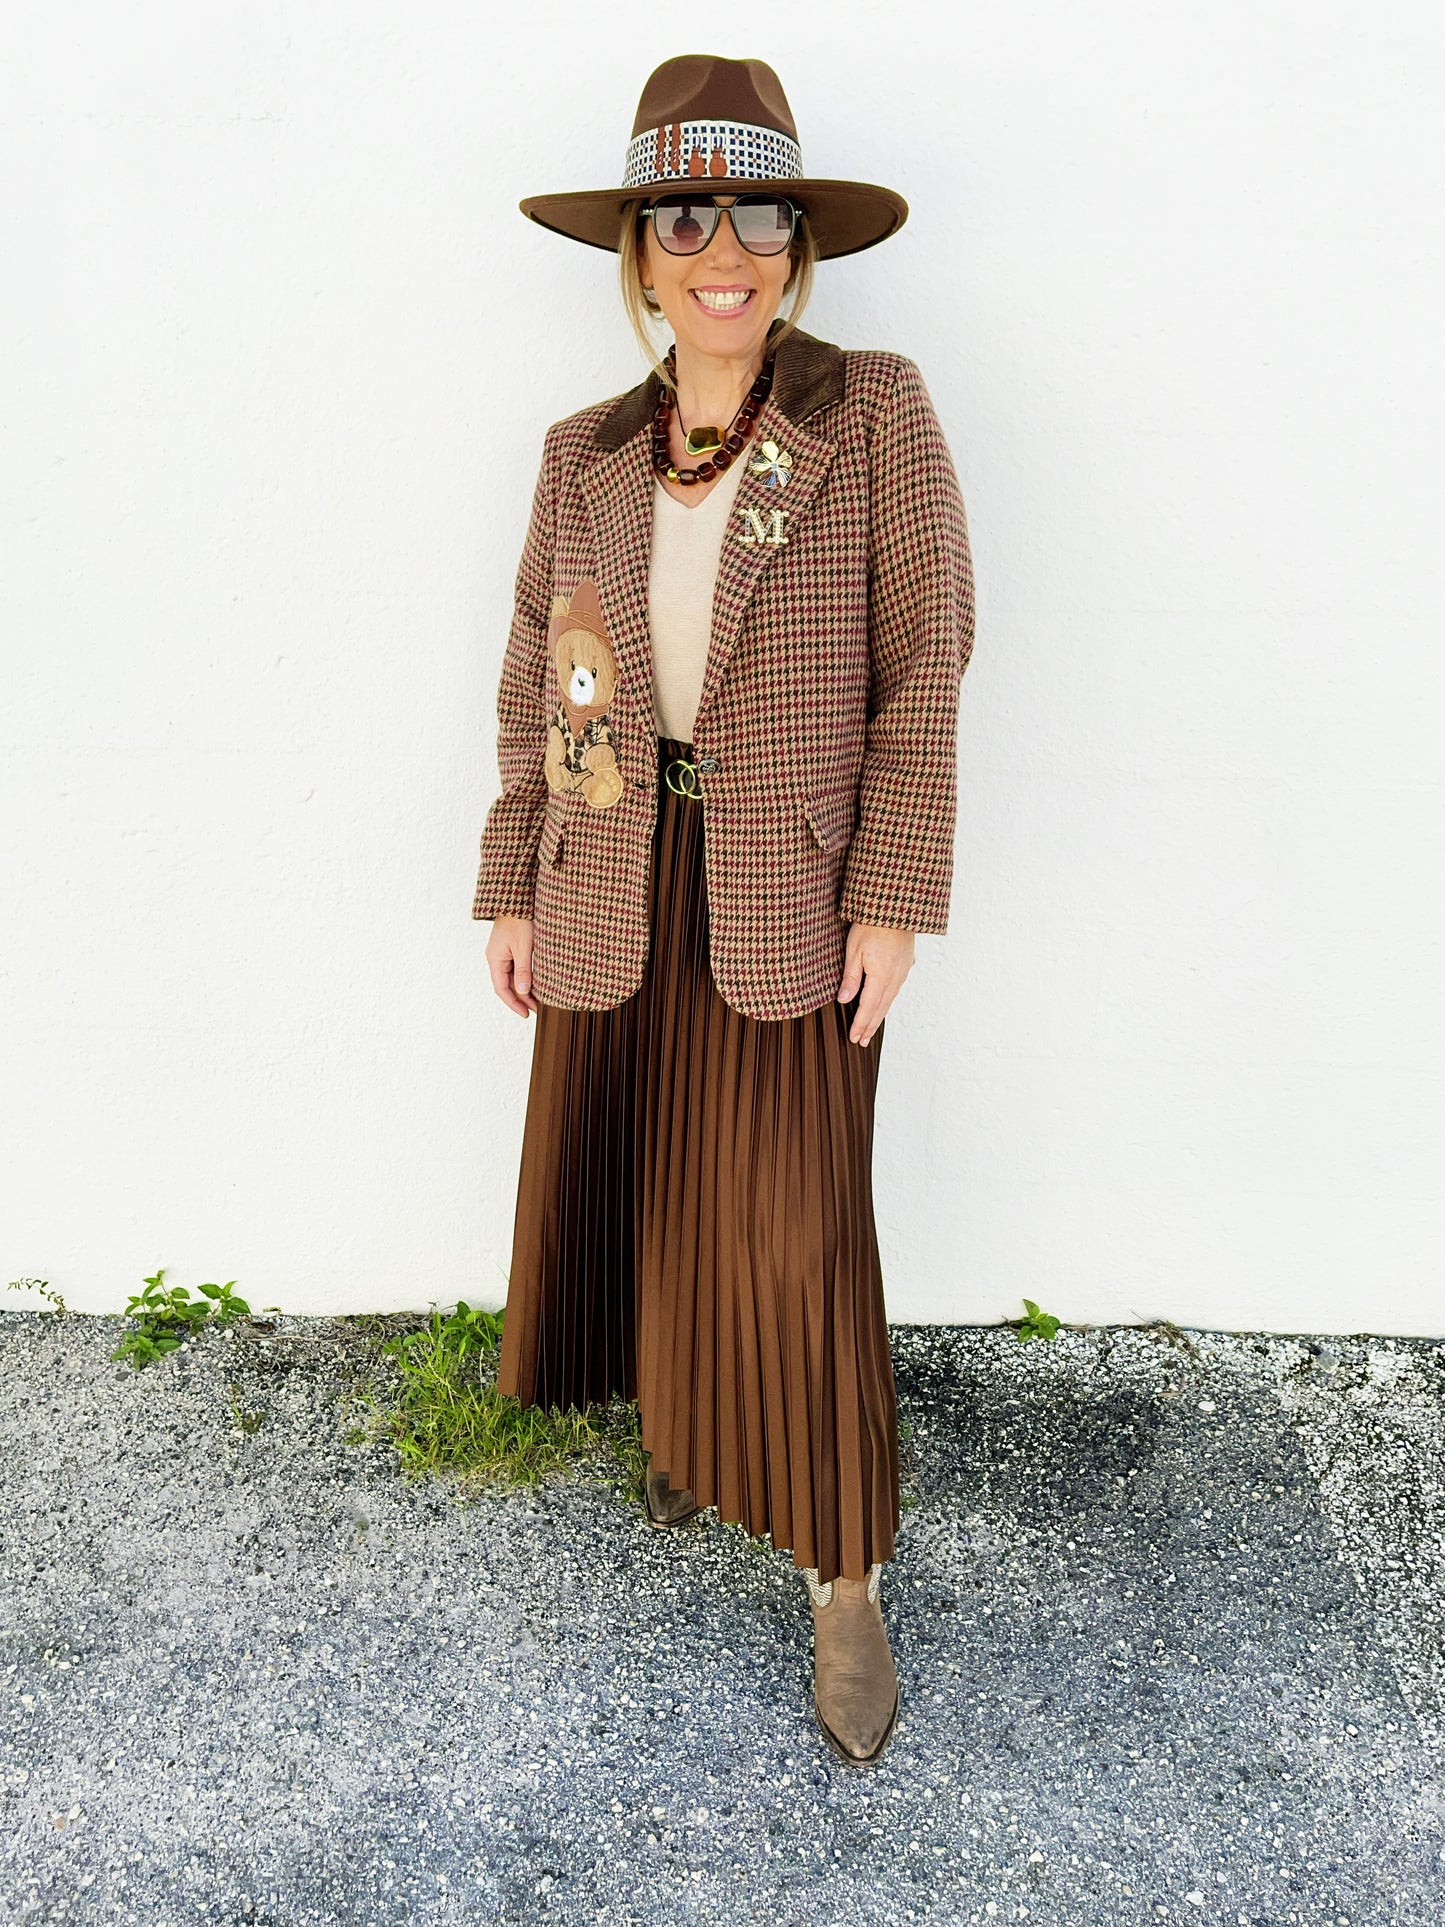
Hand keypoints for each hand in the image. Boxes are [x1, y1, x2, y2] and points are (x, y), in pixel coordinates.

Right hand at [486, 915, 538, 1017]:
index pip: (502, 989)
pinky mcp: (509, 947)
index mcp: (495, 959)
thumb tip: (523, 992)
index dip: (514, 1004)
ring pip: (512, 977)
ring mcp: (502, 952)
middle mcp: (496, 958)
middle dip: (521, 998)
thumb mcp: (524, 947)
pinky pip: (515, 967)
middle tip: (537, 1009)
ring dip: (524, 988)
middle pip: (507, 985)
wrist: (516, 899)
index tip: (526, 1014)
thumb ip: (523, 970)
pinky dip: (524, 977)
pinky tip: (535, 982)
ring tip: (538, 999)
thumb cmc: (519, 920)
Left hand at [836, 922, 914, 1045]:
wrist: (895, 907)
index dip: (861, 1024)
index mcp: (881, 976)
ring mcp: (902, 972)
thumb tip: (844, 1000)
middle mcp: (895, 978)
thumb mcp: (854, 950)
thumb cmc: (871, 925)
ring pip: (889, 1000)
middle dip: (870, 1026)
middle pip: (881, 1008)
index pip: (868, 1007)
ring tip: (871, 1028)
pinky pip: (896, 989)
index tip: (854, 1038)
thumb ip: (850, 978)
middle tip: (862, 1041)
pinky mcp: (906, 964)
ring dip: (879, 1016)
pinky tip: (883, 1004)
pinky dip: (887, 1001)